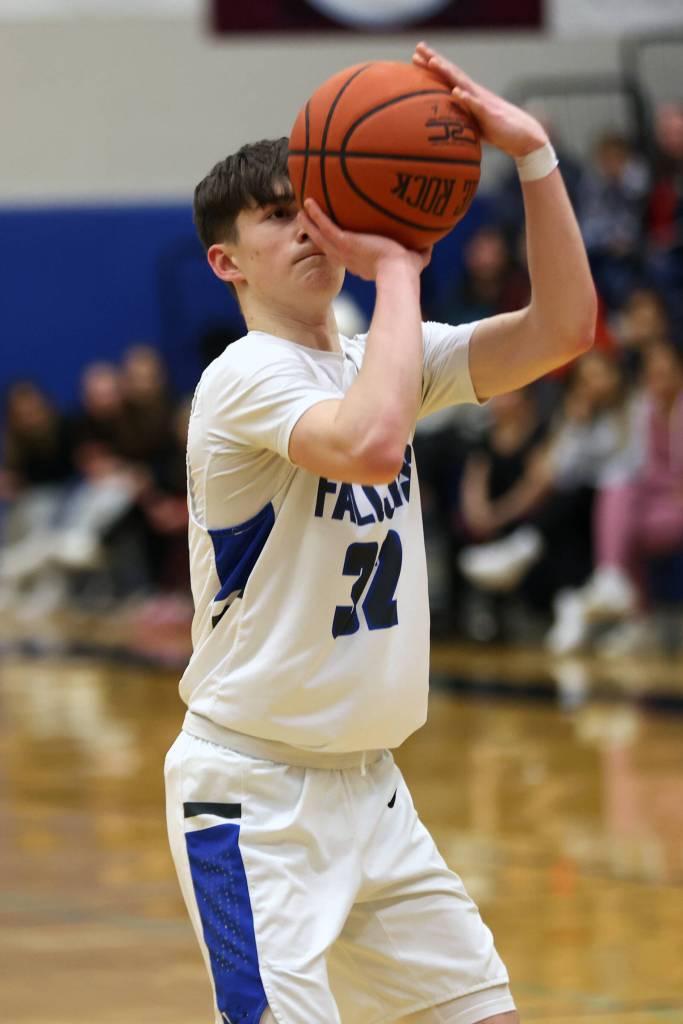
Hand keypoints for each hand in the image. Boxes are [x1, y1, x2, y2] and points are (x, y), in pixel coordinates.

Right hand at [299, 199, 431, 281]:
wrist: (399, 273)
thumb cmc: (409, 270)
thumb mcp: (416, 257)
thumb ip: (422, 248)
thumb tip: (432, 239)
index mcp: (361, 263)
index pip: (346, 254)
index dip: (339, 247)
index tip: (337, 239)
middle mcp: (349, 259)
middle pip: (327, 246)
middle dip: (317, 235)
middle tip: (308, 223)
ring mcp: (344, 251)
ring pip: (320, 237)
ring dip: (310, 225)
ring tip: (301, 212)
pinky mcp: (344, 242)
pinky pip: (325, 226)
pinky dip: (316, 215)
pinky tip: (308, 202)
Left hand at [412, 41, 548, 158]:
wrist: (522, 136)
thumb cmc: (496, 130)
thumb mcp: (471, 123)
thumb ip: (458, 118)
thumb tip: (439, 124)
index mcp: (468, 95)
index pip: (446, 77)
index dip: (431, 66)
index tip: (415, 56)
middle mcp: (473, 93)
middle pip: (451, 73)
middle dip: (434, 60)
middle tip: (418, 48)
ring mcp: (481, 101)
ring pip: (462, 83)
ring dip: (448, 73)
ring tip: (433, 62)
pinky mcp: (490, 114)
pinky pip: (477, 105)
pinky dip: (466, 98)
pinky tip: (457, 91)